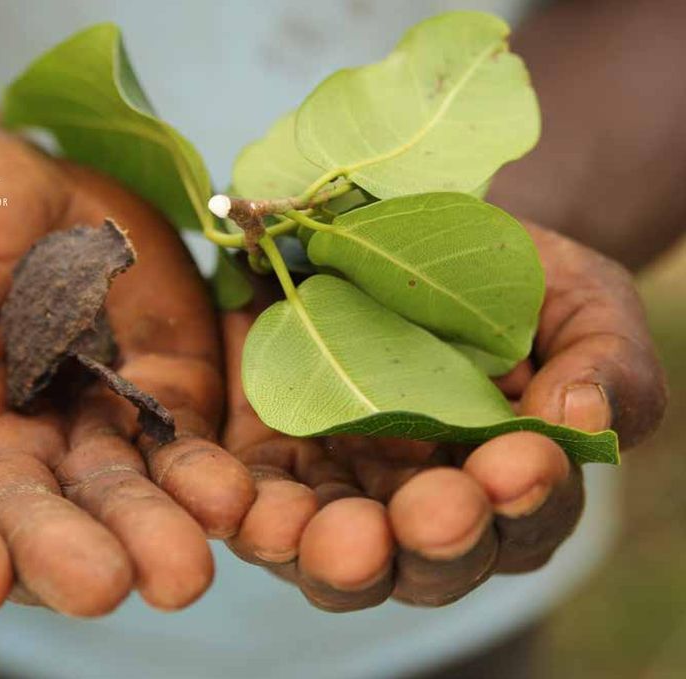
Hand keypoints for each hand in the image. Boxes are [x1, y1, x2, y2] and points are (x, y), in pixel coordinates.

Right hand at [0, 129, 253, 615]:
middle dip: (62, 556)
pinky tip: (229, 498)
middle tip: (100, 584)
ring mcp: (83, 431)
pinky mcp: (156, 398)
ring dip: (149, 535)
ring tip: (181, 568)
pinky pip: (182, 446)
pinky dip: (204, 478)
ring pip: (115, 499)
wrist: (4, 169)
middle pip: (27, 520)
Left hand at [221, 223, 665, 609]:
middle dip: (437, 543)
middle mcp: (424, 508)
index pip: (527, 516)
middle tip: (435, 514)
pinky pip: (258, 509)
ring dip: (339, 557)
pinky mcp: (271, 465)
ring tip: (341, 539)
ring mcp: (343, 493)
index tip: (523, 460)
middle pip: (434, 563)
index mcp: (508, 485)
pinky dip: (252, 518)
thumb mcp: (577, 303)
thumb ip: (603, 363)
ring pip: (340, 558)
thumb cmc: (508, 283)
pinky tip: (247, 506)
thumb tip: (584, 420)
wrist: (405, 243)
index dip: (528, 498)